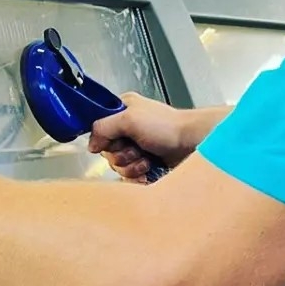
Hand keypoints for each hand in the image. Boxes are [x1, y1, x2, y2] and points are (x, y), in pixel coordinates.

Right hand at [89, 94, 213, 184]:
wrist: (193, 143)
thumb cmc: (168, 126)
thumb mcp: (129, 119)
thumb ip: (103, 127)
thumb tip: (91, 144)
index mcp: (123, 110)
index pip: (99, 129)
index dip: (104, 140)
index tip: (114, 143)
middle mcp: (129, 128)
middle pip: (108, 151)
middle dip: (121, 156)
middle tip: (136, 150)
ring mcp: (137, 146)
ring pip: (119, 165)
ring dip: (131, 166)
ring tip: (146, 160)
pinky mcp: (146, 161)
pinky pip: (131, 175)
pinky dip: (138, 175)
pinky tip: (148, 169)